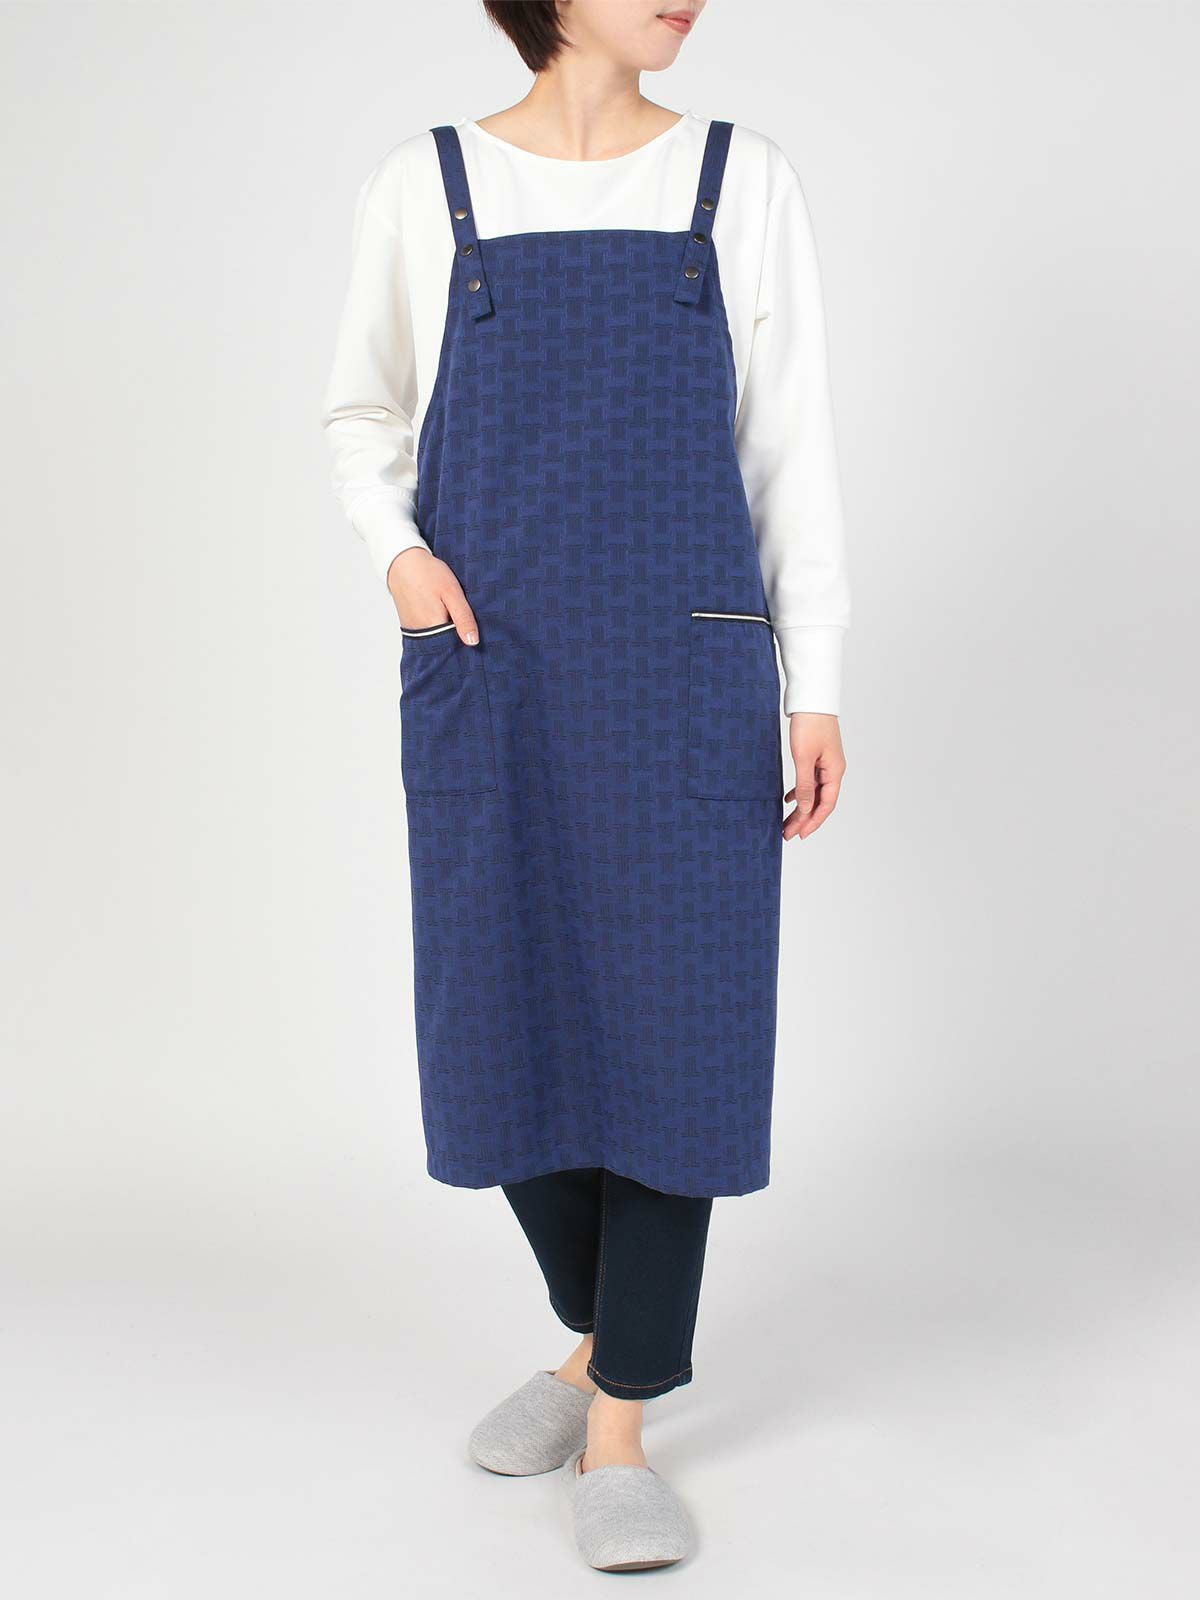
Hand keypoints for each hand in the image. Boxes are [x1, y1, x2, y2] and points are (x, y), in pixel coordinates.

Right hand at [386, 547, 478, 644]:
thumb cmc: (428, 574)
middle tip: (459, 613)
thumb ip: (463, 618)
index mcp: (433, 627)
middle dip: (457, 634)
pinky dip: (436, 626)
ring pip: (437, 638)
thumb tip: (473, 642)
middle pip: (446, 644)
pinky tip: (440, 612)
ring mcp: (414, 631)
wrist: (403, 563)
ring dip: (447, 630)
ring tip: (449, 611)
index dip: (466, 637)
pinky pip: (428, 633)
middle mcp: (421, 634)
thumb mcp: (452, 592)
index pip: (456, 646)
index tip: (472, 625)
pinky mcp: (410, 626)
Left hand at [783, 713, 844, 840]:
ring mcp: (825, 763)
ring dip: (801, 808)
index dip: (813, 822)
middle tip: (787, 833)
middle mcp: (833, 770)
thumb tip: (806, 809)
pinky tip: (789, 799)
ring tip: (786, 821)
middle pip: (820, 802)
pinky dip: (800, 792)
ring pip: (814, 792)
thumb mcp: (804, 757)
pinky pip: (810, 781)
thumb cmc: (810, 724)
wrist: (811, 698)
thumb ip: (805, 785)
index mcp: (835, 772)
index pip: (826, 805)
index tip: (799, 835)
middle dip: (804, 819)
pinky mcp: (817, 756)